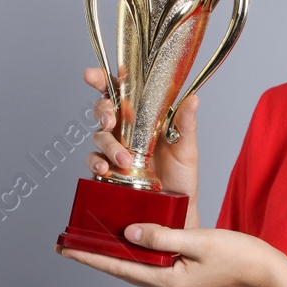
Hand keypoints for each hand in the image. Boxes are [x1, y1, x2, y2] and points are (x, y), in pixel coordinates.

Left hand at [55, 223, 282, 286]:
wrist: (264, 270)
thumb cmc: (237, 256)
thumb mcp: (199, 241)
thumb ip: (162, 236)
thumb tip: (129, 231)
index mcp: (166, 280)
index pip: (118, 267)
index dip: (90, 257)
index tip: (65, 250)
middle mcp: (165, 283)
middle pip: (121, 267)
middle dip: (93, 255)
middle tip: (66, 244)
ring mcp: (174, 279)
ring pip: (134, 263)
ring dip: (112, 252)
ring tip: (89, 240)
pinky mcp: (182, 272)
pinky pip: (150, 260)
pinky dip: (133, 249)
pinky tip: (127, 238)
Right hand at [83, 67, 200, 227]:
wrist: (176, 211)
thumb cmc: (182, 177)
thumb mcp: (187, 149)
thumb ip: (186, 125)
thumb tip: (193, 100)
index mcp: (144, 117)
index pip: (122, 91)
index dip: (104, 79)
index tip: (93, 76)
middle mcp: (126, 130)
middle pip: (103, 109)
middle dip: (102, 110)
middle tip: (109, 119)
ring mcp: (115, 149)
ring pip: (99, 135)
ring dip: (108, 145)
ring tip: (124, 159)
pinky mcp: (108, 170)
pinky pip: (94, 161)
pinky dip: (97, 163)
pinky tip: (106, 170)